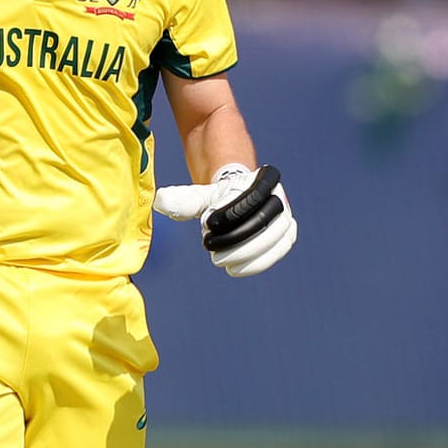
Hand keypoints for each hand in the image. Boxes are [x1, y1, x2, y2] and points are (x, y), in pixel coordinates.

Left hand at [155, 164, 297, 276]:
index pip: (249, 197)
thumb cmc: (218, 198)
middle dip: (236, 239)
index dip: (230, 213)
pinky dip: (258, 263)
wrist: (240, 199)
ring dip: (246, 254)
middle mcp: (279, 196)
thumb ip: (184, 200)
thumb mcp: (200, 196)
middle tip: (211, 250)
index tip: (206, 225)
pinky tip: (236, 269)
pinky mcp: (287, 235)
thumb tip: (160, 202)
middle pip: (262, 221)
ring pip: (273, 238)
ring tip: (221, 262)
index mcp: (263, 179)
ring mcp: (286, 216)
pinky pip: (278, 251)